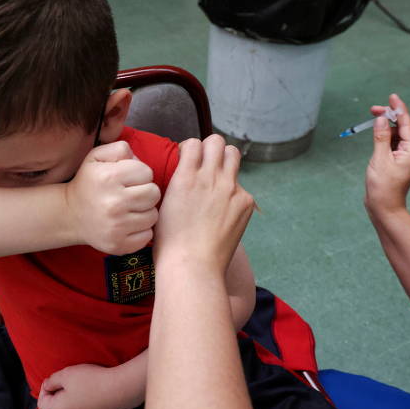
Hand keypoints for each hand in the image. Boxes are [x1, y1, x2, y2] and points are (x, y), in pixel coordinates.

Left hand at [37, 363, 133, 408]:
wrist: (120, 389)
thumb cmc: (92, 380)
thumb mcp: (66, 374)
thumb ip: (51, 381)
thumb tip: (47, 386)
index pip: (42, 402)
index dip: (45, 388)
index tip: (54, 378)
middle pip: (55, 408)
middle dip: (59, 393)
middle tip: (69, 379)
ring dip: (71, 398)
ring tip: (81, 385)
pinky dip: (82, 403)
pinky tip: (91, 392)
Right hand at [66, 141, 160, 254]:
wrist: (70, 214)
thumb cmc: (89, 182)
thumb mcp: (97, 157)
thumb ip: (119, 148)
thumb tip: (136, 158)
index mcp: (109, 178)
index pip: (147, 172)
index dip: (140, 174)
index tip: (128, 180)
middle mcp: (113, 203)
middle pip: (154, 194)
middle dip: (145, 192)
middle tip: (132, 194)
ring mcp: (116, 227)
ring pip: (153, 215)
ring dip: (145, 211)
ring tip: (130, 209)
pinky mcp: (119, 245)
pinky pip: (147, 235)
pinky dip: (141, 230)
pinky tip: (128, 224)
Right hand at [154, 135, 254, 274]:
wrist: (192, 266)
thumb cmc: (170, 242)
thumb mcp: (163, 204)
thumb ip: (178, 183)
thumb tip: (185, 175)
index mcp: (186, 176)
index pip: (193, 143)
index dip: (190, 150)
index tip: (188, 161)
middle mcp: (210, 177)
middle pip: (217, 142)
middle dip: (210, 149)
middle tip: (205, 165)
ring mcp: (231, 189)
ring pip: (233, 155)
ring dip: (225, 161)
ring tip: (218, 179)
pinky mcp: (246, 203)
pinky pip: (241, 187)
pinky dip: (234, 194)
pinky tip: (224, 212)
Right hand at [364, 94, 409, 217]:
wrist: (384, 208)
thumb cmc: (383, 187)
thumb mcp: (379, 159)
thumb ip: (381, 138)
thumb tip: (381, 120)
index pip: (406, 124)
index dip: (399, 109)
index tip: (392, 97)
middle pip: (402, 128)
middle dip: (389, 117)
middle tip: (373, 109)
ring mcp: (405, 157)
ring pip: (397, 135)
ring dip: (386, 126)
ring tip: (373, 117)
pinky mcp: (397, 161)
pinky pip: (393, 143)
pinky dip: (385, 136)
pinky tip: (377, 132)